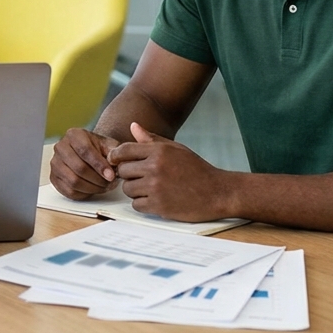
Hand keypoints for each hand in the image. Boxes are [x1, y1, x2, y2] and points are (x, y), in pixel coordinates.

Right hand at [50, 127, 121, 198]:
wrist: (87, 151)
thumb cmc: (97, 148)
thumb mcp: (108, 144)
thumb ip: (113, 152)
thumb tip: (114, 163)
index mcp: (74, 135)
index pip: (85, 150)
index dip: (99, 165)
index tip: (111, 175)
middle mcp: (61, 147)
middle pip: (79, 168)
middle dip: (98, 179)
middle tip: (109, 183)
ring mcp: (55, 163)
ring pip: (73, 181)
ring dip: (92, 188)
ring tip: (103, 186)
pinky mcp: (54, 178)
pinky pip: (69, 191)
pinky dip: (84, 193)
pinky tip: (93, 189)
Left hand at [108, 122, 231, 220]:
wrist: (218, 192)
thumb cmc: (197, 169)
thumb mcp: (176, 149)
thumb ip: (152, 140)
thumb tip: (133, 126)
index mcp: (159, 151)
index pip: (124, 150)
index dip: (115, 156)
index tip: (115, 161)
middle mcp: (155, 167)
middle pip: (123, 171)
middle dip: (129, 175)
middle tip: (141, 177)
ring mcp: (156, 187)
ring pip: (128, 189)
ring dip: (135, 191)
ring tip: (151, 188)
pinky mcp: (159, 206)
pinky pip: (136, 205)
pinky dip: (143, 204)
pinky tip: (156, 199)